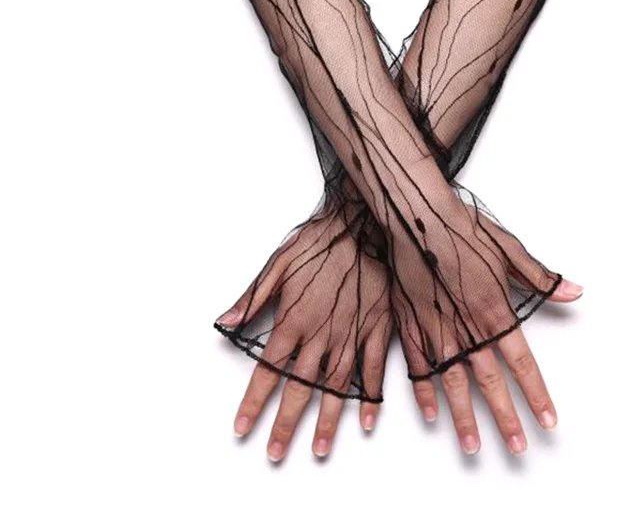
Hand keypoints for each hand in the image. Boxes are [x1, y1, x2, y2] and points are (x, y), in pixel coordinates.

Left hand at [216, 199, 391, 461]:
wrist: (362, 222)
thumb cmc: (320, 240)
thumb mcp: (278, 262)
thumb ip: (252, 297)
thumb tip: (225, 322)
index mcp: (294, 318)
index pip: (268, 370)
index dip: (254, 401)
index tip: (243, 427)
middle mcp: (321, 333)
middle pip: (301, 387)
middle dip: (286, 423)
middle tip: (276, 452)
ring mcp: (352, 332)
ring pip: (337, 386)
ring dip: (327, 420)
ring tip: (320, 449)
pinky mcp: (378, 326)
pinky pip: (374, 368)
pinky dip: (370, 396)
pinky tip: (365, 419)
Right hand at [390, 191, 582, 454]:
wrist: (414, 213)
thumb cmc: (461, 227)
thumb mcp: (508, 247)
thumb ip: (540, 277)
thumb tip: (575, 290)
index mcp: (493, 308)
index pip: (522, 362)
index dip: (536, 394)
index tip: (548, 421)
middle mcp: (465, 325)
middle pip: (489, 381)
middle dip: (505, 418)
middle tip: (518, 448)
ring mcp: (435, 327)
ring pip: (453, 381)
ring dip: (464, 416)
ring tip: (473, 446)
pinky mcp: (411, 322)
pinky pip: (418, 366)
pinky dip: (425, 391)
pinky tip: (432, 413)